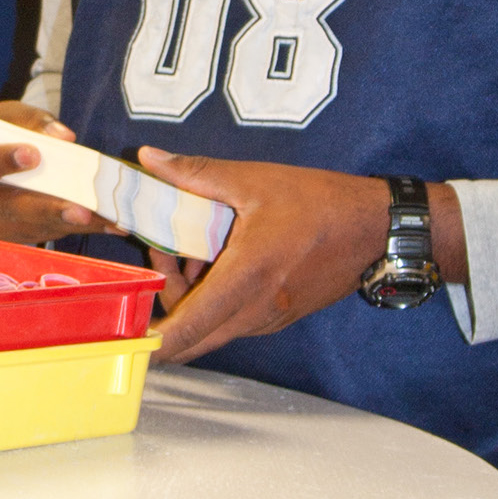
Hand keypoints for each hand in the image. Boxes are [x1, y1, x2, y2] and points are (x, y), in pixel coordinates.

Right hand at [0, 100, 119, 242]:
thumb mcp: (0, 115)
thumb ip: (29, 120)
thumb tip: (65, 137)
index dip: (1, 161)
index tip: (34, 154)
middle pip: (4, 211)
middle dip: (45, 210)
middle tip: (80, 209)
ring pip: (28, 229)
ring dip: (69, 224)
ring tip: (106, 218)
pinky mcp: (5, 239)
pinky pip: (40, 235)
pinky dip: (73, 228)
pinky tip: (105, 223)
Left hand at [137, 149, 463, 363]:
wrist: (373, 227)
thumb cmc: (317, 202)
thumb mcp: (252, 180)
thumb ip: (195, 173)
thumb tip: (149, 158)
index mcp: (246, 278)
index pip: (189, 327)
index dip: (152, 340)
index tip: (124, 338)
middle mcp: (256, 311)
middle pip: (193, 334)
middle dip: (164, 304)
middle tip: (159, 251)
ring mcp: (269, 319)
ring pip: (213, 328)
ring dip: (190, 298)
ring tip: (187, 245)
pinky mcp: (278, 316)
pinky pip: (233, 320)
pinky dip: (213, 299)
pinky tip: (216, 255)